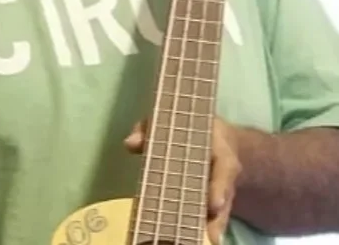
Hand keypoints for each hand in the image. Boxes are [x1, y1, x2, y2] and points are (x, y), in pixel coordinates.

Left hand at [125, 117, 242, 243]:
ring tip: (204, 243)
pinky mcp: (213, 205)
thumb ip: (148, 129)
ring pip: (219, 215)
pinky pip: (210, 219)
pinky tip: (196, 241)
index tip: (214, 206)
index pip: (224, 171)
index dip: (219, 189)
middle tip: (209, 236)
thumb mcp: (168, 122)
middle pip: (223, 200)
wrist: (217, 141)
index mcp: (220, 153)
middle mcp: (223, 178)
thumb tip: (131, 143)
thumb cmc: (186, 130)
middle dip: (216, 219)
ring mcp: (220, 194)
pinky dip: (204, 230)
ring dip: (211, 229)